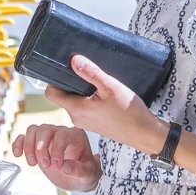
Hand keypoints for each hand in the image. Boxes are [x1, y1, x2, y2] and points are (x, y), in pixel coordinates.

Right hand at [12, 124, 101, 191]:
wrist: (79, 178)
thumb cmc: (86, 174)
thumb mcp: (88, 175)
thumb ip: (79, 170)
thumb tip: (64, 166)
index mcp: (76, 135)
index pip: (62, 135)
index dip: (56, 149)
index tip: (56, 166)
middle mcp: (61, 132)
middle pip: (45, 129)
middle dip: (41, 148)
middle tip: (44, 165)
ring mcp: (48, 137)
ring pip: (33, 130)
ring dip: (29, 146)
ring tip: (32, 163)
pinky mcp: (37, 144)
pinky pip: (24, 136)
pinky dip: (18, 144)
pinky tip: (18, 155)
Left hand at [43, 55, 168, 156]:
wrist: (144, 133)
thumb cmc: (129, 113)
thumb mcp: (110, 87)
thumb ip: (91, 73)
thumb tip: (75, 60)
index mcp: (76, 109)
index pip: (51, 94)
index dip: (53, 80)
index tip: (63, 70)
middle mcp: (77, 118)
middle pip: (63, 97)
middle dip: (70, 84)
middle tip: (84, 73)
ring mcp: (86, 123)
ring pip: (75, 103)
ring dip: (81, 92)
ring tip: (97, 84)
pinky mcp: (94, 125)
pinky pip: (85, 109)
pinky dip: (90, 100)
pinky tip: (104, 96)